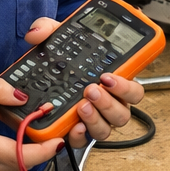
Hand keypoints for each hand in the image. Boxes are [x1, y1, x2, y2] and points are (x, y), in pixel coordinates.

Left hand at [25, 17, 145, 148]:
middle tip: (91, 90)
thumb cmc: (59, 65)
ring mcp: (94, 121)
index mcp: (112, 84)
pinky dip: (80, 135)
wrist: (35, 88)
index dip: (127, 86)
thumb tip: (37, 32)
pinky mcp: (78, 134)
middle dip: (109, 101)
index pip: (134, 90)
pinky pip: (85, 141)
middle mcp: (108, 105)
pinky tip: (73, 126)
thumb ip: (48, 29)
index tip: (108, 76)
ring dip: (96, 117)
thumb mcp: (55, 43)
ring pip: (108, 128)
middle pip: (124, 111)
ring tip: (81, 106)